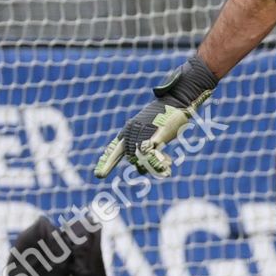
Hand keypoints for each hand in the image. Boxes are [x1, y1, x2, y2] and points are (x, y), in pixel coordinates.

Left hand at [94, 56, 217, 178]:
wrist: (177, 100)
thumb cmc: (165, 115)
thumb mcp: (151, 129)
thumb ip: (146, 143)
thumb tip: (144, 162)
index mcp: (128, 130)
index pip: (114, 149)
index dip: (107, 162)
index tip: (98, 175)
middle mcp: (132, 132)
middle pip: (132, 159)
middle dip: (146, 167)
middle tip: (165, 163)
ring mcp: (142, 133)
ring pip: (140, 160)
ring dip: (154, 167)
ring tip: (167, 168)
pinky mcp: (155, 135)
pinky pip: (150, 156)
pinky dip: (158, 165)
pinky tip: (167, 168)